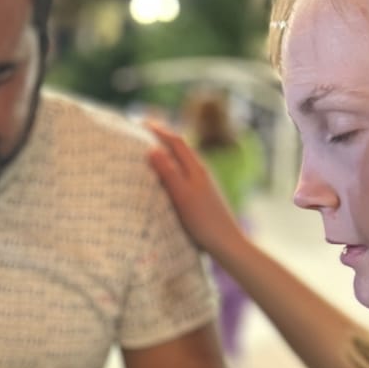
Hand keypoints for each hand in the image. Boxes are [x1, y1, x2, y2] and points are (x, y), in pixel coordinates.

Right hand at [145, 121, 247, 260]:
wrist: (226, 243)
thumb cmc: (204, 221)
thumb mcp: (182, 195)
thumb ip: (168, 172)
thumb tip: (152, 149)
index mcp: (197, 169)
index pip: (177, 142)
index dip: (160, 131)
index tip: (142, 124)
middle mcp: (201, 173)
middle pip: (180, 150)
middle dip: (162, 140)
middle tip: (142, 137)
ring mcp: (203, 185)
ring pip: (182, 164)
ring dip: (166, 156)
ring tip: (148, 156)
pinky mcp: (202, 197)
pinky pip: (183, 177)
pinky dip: (171, 172)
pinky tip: (163, 183)